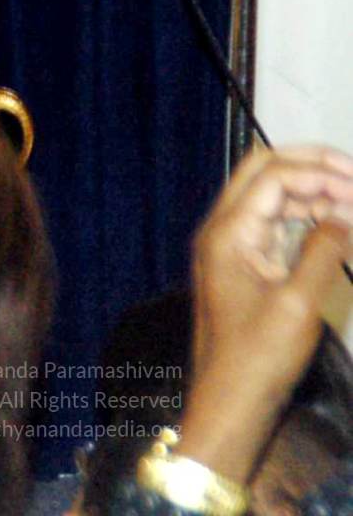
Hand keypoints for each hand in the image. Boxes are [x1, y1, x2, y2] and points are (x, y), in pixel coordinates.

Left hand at [179, 145, 352, 482]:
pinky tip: (337, 221)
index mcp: (227, 232)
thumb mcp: (299, 303)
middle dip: (310, 165)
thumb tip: (346, 211)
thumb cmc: (261, 356)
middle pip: (264, 172)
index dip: (319, 173)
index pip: (273, 177)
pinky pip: (274, 223)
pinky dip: (305, 215)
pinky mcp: (245, 264)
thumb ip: (323, 251)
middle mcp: (223, 230)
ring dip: (311, 189)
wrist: (230, 398)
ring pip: (270, 196)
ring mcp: (232, 246)